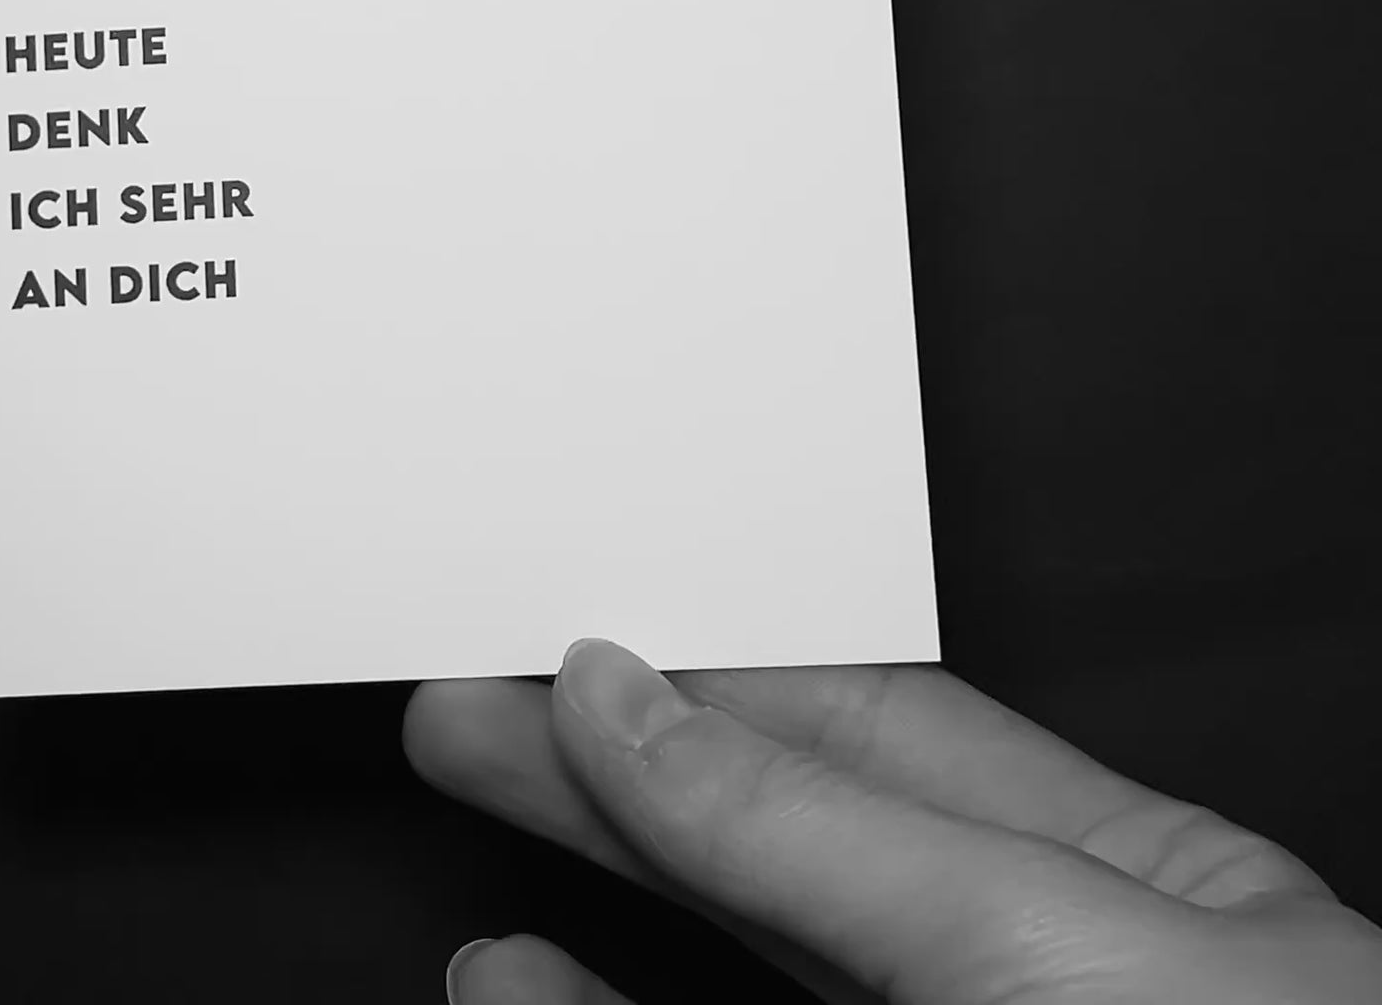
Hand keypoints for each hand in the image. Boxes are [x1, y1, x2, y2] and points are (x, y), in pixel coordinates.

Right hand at [404, 639, 1381, 1003]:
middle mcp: (1037, 996)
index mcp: (1135, 900)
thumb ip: (820, 827)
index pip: (879, 731)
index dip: (714, 671)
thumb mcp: (1041, 942)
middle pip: (779, 839)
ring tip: (481, 800)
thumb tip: (635, 698)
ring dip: (591, 887)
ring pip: (737, 969)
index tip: (576, 640)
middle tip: (475, 702)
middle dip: (616, 757)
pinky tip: (523, 989)